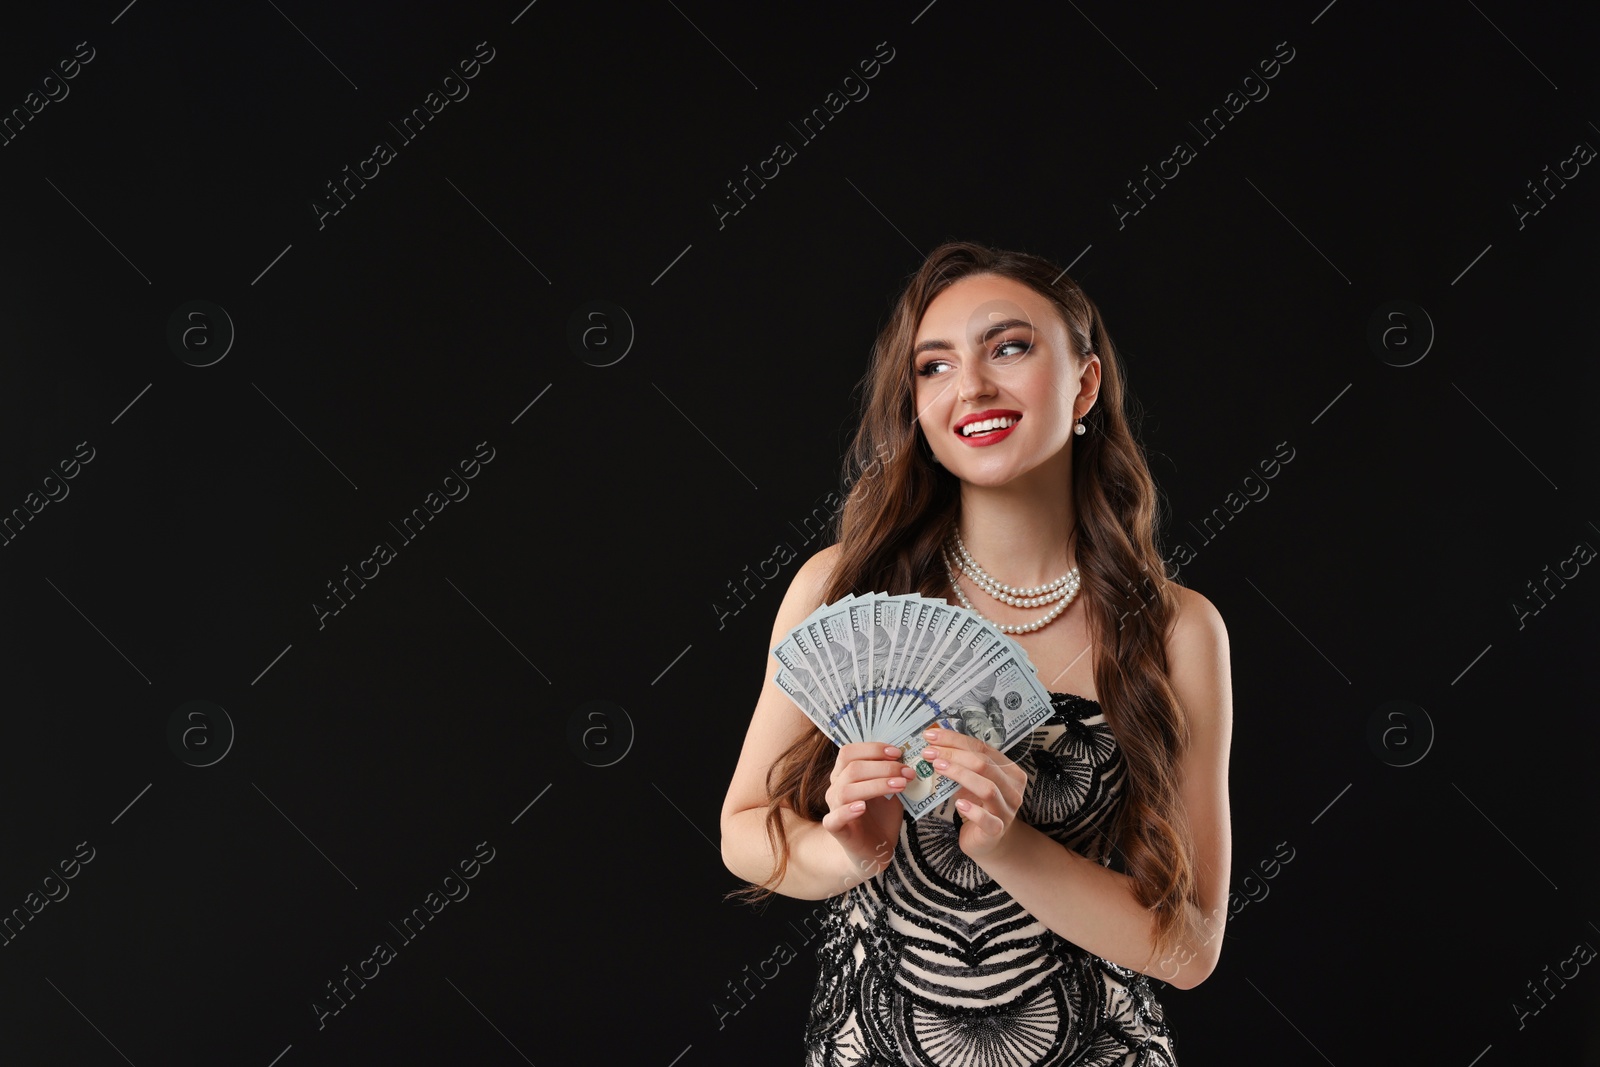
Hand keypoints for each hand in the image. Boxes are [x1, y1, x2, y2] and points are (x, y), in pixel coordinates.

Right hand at [821, 742, 912, 884]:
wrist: (874, 849)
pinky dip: (847, 810)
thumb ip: (894, 775)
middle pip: (852, 768)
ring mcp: (833, 807)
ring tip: (900, 786)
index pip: (850, 752)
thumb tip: (910, 757)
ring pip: (846, 790)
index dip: (873, 749)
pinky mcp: (835, 828)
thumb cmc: (881, 817)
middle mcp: (836, 787)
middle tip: (907, 772)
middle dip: (883, 767)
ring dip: (875, 785)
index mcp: (845, 773)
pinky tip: (862, 806)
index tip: (898, 752)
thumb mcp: (891, 791)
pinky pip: (835, 817)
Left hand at [920, 727, 1028, 860]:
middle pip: (985, 765)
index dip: (955, 740)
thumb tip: (933, 744)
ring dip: (960, 775)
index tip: (931, 736)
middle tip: (929, 753)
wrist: (988, 839)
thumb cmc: (978, 804)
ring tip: (938, 768)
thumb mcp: (971, 781)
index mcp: (1009, 770)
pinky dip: (973, 811)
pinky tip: (958, 804)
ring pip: (988, 788)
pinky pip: (987, 819)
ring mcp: (1007, 810)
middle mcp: (1013, 788)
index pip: (982, 748)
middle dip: (954, 755)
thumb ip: (961, 764)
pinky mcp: (997, 830)